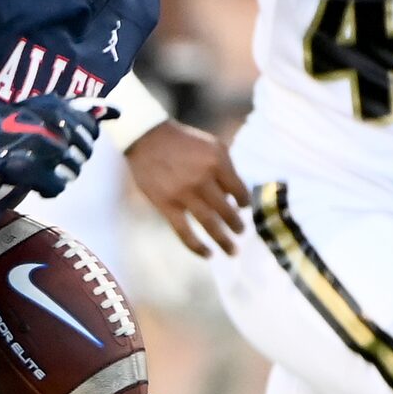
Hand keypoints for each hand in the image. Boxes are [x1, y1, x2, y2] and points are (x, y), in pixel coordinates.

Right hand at [0, 95, 106, 196]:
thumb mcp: (49, 105)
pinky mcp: (34, 171)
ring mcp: (46, 151)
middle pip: (84, 154)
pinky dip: (48, 189)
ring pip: (73, 173)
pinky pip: (57, 187)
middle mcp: (57, 129)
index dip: (81, 141)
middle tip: (48, 156)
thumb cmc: (16, 122)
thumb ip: (83, 107)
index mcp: (61, 110)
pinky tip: (36, 182)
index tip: (65, 142)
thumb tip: (119, 111)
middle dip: (70, 159)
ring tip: (41, 168)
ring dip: (59, 175)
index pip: (92, 131)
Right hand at [124, 119, 248, 256]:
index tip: (243, 207)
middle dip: (237, 225)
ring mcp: (184, 194)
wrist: (148, 139)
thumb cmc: (183, 142)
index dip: (244, 202)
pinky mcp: (166, 205)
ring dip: (224, 240)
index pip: (239, 191)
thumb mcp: (212, 145)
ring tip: (232, 250)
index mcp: (217, 162)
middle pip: (227, 210)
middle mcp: (202, 179)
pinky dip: (198, 247)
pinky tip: (208, 254)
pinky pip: (184, 232)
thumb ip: (226, 169)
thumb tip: (235, 197)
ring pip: (210, 225)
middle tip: (242, 232)